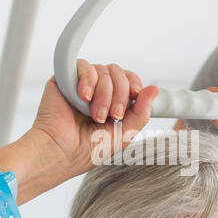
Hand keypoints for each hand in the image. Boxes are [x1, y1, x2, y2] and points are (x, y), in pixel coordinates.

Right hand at [32, 60, 159, 175]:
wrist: (62, 152)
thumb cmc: (88, 149)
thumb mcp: (125, 133)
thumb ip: (142, 112)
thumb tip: (154, 89)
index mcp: (112, 101)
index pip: (129, 80)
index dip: (134, 84)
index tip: (135, 96)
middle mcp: (97, 90)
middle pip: (119, 73)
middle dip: (120, 94)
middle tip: (112, 115)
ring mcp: (81, 83)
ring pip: (103, 70)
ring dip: (104, 94)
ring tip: (95, 115)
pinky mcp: (65, 78)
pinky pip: (83, 65)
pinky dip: (88, 80)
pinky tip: (83, 97)